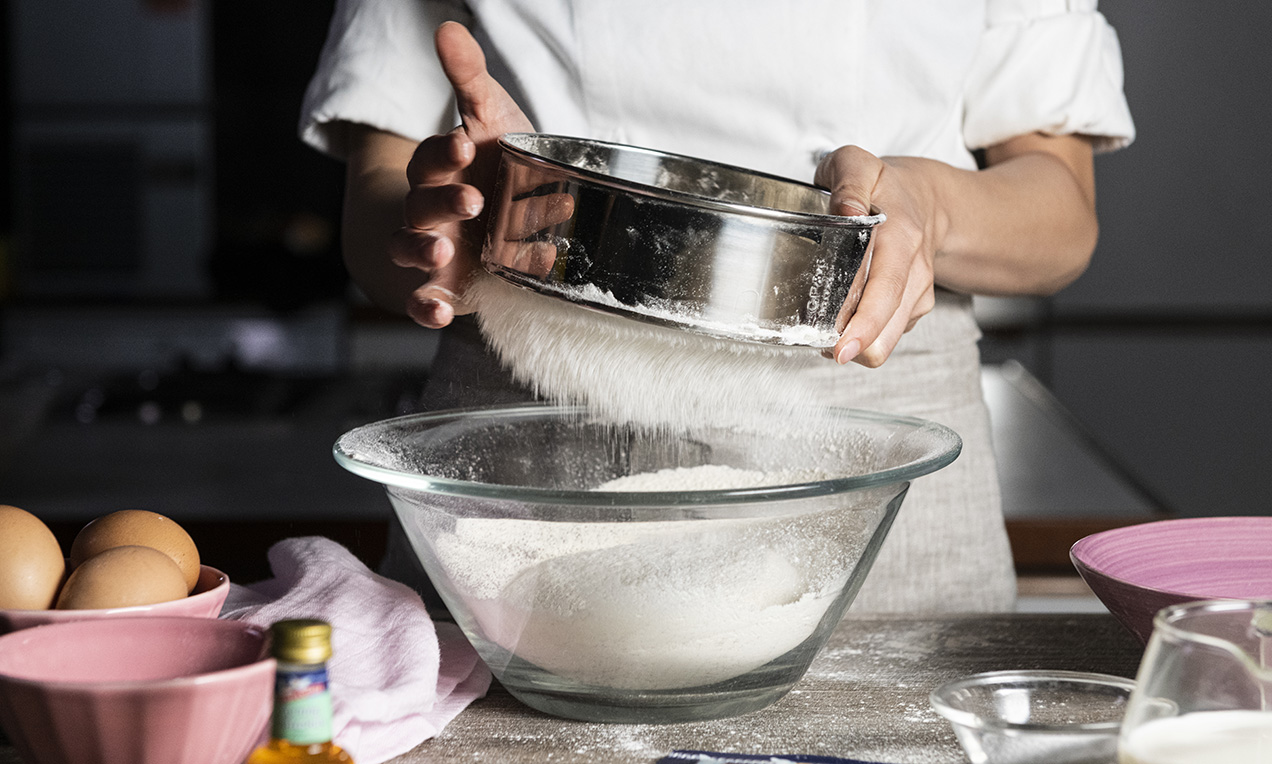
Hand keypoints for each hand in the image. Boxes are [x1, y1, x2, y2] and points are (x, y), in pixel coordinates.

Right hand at [389, 21, 533, 327]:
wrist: (499, 222)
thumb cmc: (496, 166)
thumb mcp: (491, 120)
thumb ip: (469, 80)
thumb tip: (447, 28)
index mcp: (438, 169)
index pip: (431, 157)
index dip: (445, 153)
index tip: (466, 145)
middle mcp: (428, 210)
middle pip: (421, 205)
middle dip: (443, 203)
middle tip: (472, 202)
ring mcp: (434, 250)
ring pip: (413, 250)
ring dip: (425, 253)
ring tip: (446, 253)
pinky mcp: (446, 287)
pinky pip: (427, 301)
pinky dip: (428, 308)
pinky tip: (439, 314)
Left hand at [815, 146, 941, 367]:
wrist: (927, 200)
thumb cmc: (884, 185)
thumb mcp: (858, 164)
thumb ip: (848, 181)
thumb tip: (845, 209)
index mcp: (901, 237)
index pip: (886, 289)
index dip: (864, 325)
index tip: (842, 348)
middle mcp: (915, 270)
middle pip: (889, 327)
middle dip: (858, 348)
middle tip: (825, 348)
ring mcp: (918, 292)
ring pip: (890, 339)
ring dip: (858, 343)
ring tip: (827, 331)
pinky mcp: (914, 307)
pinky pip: (888, 333)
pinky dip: (864, 335)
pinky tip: (845, 318)